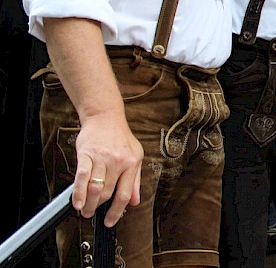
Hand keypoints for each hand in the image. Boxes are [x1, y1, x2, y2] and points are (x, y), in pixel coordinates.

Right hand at [43, 17, 142, 226]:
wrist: (106, 117)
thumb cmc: (121, 138)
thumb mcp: (135, 156)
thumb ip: (134, 181)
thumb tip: (135, 202)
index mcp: (132, 164)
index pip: (125, 194)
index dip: (117, 212)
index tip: (111, 221)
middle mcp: (118, 162)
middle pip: (107, 193)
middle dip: (99, 208)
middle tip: (92, 215)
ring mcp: (102, 158)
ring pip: (95, 188)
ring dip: (88, 204)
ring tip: (85, 210)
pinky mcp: (87, 154)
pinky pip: (82, 177)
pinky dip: (78, 192)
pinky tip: (76, 202)